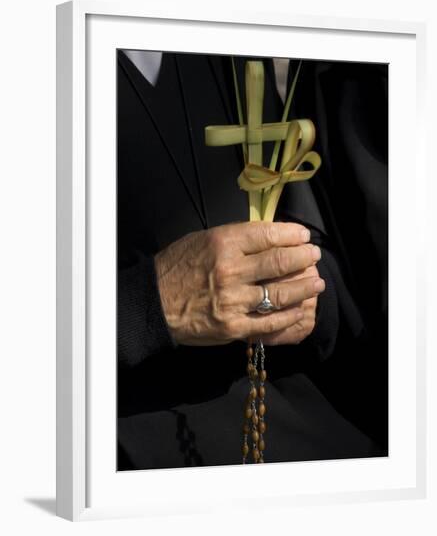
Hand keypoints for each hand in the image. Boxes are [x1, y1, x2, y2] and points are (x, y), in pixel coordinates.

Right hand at [154, 221, 324, 345]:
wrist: (154, 303)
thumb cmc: (177, 267)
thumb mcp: (202, 240)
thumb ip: (236, 238)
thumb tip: (270, 237)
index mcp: (222, 243)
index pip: (268, 235)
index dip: (292, 235)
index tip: (304, 236)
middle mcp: (231, 270)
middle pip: (279, 262)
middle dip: (304, 258)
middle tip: (314, 256)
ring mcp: (233, 301)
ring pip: (280, 292)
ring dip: (304, 287)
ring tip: (317, 282)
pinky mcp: (233, 327)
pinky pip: (270, 322)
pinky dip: (289, 315)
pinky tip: (300, 308)